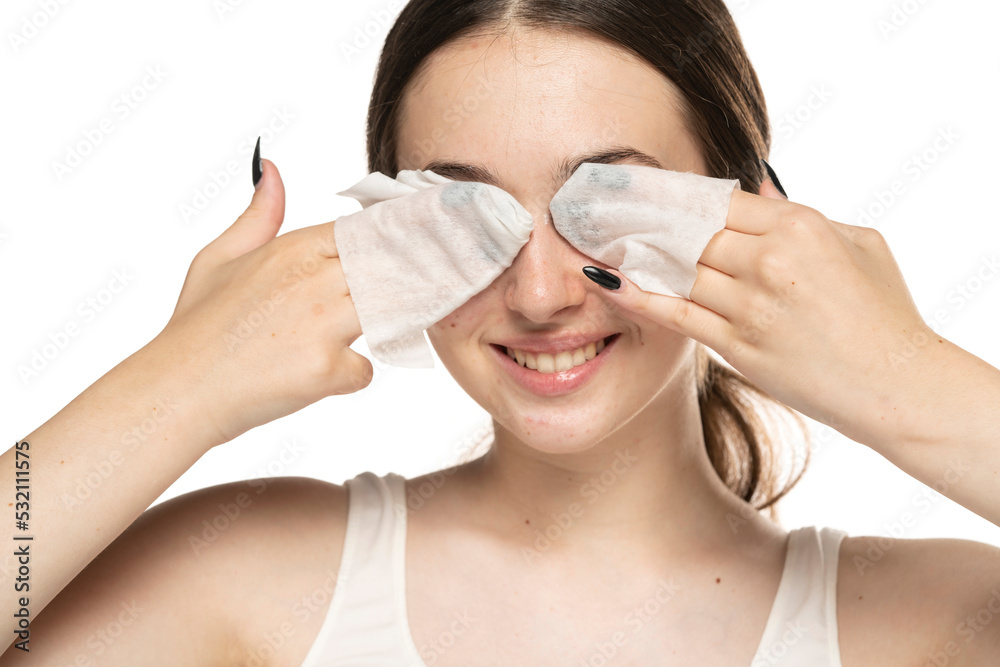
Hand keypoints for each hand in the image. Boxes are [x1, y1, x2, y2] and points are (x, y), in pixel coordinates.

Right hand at [153, 158, 372, 444]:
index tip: (392, 256)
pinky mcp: (328, 369)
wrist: (180, 390)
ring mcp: (324, 325)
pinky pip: (365, 369)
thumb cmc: (199, 327)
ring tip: (339, 336)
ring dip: (379, 324)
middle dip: (393, 282)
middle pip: (385, 269)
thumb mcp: (220, 258)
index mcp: (293, 249)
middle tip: (383, 300)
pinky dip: (348, 377)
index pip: (363, 233)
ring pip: (387, 312)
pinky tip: (316, 376)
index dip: (381, 245)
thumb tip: (271, 169)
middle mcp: (313, 281)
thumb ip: (259, 216)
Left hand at [590, 171, 930, 448]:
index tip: (646, 188)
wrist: (896, 386)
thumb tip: (752, 191)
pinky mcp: (737, 346)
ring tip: (594, 235)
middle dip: (646, 218)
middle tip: (602, 205)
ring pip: (677, 268)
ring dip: (634, 252)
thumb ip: (799, 215)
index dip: (679, 195)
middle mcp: (769, 262)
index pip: (721, 199)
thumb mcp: (857, 243)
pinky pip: (676, 313)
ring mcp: (751, 306)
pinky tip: (605, 280)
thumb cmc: (884, 312)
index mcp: (801, 227)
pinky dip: (637, 295)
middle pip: (690, 230)